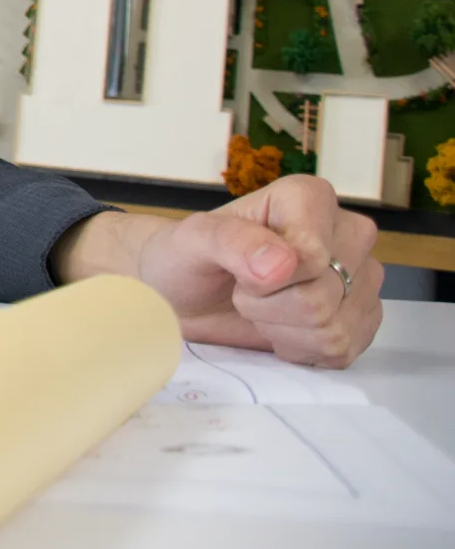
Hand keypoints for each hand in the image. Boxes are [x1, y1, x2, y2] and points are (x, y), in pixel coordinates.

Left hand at [125, 175, 382, 366]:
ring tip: (261, 307)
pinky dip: (299, 348)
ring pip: (333, 329)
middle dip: (269, 306)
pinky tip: (280, 327)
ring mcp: (361, 277)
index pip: (312, 255)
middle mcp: (347, 232)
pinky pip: (341, 351)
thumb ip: (230, 240)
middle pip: (322, 297)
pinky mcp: (362, 318)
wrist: (185, 295)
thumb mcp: (191, 241)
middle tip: (244, 290)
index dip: (265, 278)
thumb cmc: (187, 258)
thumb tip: (283, 263)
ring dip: (281, 329)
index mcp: (311, 198)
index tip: (237, 268)